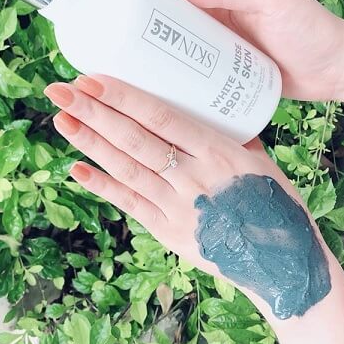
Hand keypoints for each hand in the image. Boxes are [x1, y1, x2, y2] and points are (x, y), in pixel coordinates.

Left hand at [44, 75, 333, 321]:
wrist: (284, 265)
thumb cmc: (276, 205)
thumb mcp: (260, 161)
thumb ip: (228, 136)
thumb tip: (205, 109)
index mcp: (219, 152)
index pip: (161, 117)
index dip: (124, 97)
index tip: (92, 78)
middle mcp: (194, 178)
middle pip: (134, 139)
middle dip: (93, 113)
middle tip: (60, 90)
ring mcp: (178, 208)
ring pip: (126, 169)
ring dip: (90, 144)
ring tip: (62, 120)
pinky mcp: (169, 234)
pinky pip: (130, 205)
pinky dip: (102, 186)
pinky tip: (75, 170)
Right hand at [146, 0, 343, 101]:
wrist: (335, 70)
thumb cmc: (310, 29)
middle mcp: (213, 16)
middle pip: (166, 14)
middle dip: (139, 22)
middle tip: (115, 42)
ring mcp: (216, 46)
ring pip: (174, 43)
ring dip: (152, 51)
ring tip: (128, 68)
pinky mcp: (222, 73)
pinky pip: (191, 70)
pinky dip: (173, 76)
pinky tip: (158, 89)